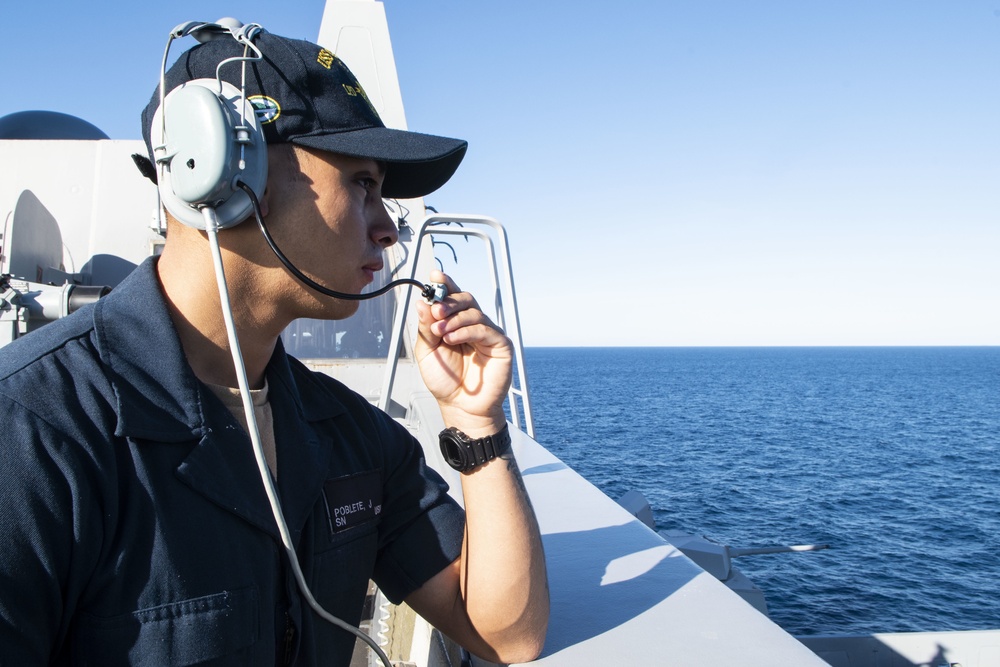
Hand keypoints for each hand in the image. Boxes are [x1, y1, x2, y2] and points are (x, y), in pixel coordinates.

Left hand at [414, 271, 511, 434]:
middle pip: (466, 299)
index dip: (446, 285)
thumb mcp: (427, 352)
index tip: (435, 276)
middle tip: (436, 311)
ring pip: (474, 312)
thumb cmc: (446, 381)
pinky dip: (466, 330)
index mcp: (456, 324)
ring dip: (454, 318)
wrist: (460, 406)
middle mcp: (473, 325)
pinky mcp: (500, 344)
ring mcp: (488, 334)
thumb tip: (422, 303)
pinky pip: (484, 329)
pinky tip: (452, 338)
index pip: (453, 298)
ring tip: (441, 332)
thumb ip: (426, 328)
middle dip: (449, 301)